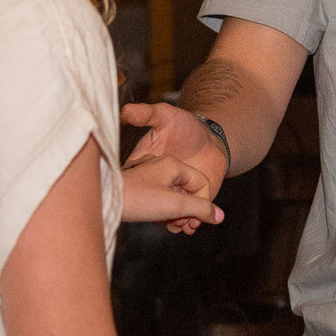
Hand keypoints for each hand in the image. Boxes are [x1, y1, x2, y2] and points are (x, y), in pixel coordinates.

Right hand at [122, 101, 226, 234]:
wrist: (210, 140)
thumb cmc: (184, 126)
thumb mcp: (165, 116)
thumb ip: (147, 114)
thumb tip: (124, 110)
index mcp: (144, 165)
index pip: (136, 182)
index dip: (140, 192)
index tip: (151, 194)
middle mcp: (155, 183)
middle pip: (151, 204)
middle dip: (161, 213)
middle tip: (172, 212)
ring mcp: (170, 195)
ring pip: (166, 216)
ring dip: (176, 221)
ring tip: (186, 221)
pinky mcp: (186, 203)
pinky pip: (183, 220)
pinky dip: (188, 224)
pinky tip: (194, 224)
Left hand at [123, 158, 221, 227]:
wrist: (104, 201)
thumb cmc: (137, 199)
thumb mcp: (174, 205)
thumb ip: (200, 209)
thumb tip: (220, 216)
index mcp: (174, 164)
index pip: (202, 184)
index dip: (202, 205)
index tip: (194, 222)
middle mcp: (164, 167)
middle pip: (189, 191)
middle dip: (190, 212)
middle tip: (183, 228)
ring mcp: (152, 177)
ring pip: (176, 197)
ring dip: (178, 215)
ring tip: (171, 227)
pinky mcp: (143, 189)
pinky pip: (163, 200)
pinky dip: (165, 212)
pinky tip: (159, 223)